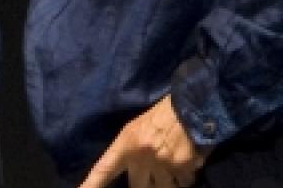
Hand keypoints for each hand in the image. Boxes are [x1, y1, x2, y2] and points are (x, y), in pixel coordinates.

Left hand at [76, 96, 212, 187]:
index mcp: (126, 144)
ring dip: (169, 180)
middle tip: (155, 165)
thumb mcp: (138, 128)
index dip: (90, 185)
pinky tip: (188, 159)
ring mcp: (162, 163)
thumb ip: (131, 151)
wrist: (192, 103)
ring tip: (175, 161)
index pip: (103, 169)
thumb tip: (132, 173)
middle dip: (146, 183)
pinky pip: (184, 182)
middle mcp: (140, 156)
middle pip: (137, 187)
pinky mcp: (183, 167)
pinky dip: (186, 175)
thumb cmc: (164, 114)